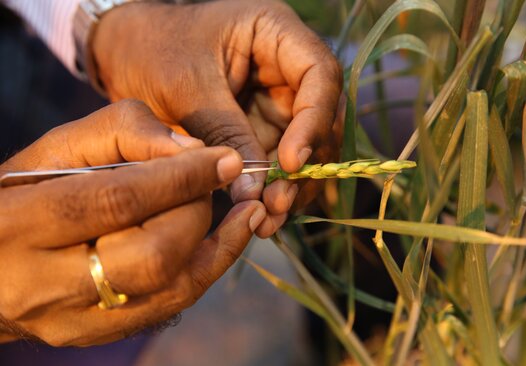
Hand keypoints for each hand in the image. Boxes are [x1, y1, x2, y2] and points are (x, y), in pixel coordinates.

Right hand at [0, 100, 265, 345]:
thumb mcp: (58, 147)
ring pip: (168, 291)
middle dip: (197, 212)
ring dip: (219, 246)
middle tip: (218, 183)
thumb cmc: (25, 192)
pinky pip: (168, 307)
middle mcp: (45, 284)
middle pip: (151, 254)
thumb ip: (122, 132)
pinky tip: (227, 239)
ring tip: (247, 212)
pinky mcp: (96, 334)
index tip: (227, 159)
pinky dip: (206, 269)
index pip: (118, 200)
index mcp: (21, 224)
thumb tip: (191, 149)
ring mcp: (73, 320)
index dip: (182, 178)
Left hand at [92, 0, 341, 236]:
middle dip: (304, 165)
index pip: (320, 75)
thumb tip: (253, 192)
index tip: (291, 162)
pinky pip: (276, 164)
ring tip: (268, 218)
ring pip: (304, 149)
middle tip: (278, 203)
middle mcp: (284, 70)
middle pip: (320, 118)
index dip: (315, 120)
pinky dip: (271, 189)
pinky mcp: (260, 131)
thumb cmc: (152, 49)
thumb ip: (224, 132)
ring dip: (291, 186)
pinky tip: (259, 214)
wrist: (123, 56)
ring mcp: (275, 103)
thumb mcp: (187, 86)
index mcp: (275, 34)